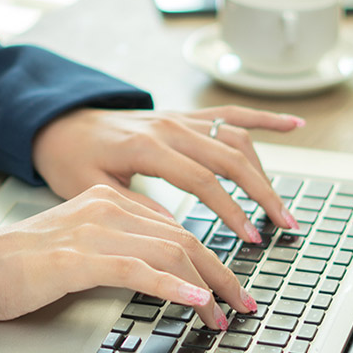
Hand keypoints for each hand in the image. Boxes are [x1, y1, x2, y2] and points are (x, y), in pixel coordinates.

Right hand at [0, 185, 256, 326]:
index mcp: (107, 201)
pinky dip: (175, 287)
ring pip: (169, 251)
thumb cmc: (20, 267)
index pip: (174, 228)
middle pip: (183, 237)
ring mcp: (93, 230)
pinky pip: (139, 270)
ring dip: (207, 286)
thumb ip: (117, 252)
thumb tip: (161, 275)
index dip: (210, 260)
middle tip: (242, 303)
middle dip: (221, 273)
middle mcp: (105, 208)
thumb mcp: (78, 251)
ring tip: (225, 313)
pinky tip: (196, 302)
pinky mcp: (79, 258)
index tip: (229, 289)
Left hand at [31, 106, 303, 244]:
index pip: (203, 181)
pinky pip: (230, 114)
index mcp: (147, 147)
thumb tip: (176, 234)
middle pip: (230, 159)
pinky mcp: (184, 116)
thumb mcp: (91, 190)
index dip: (231, 211)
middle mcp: (169, 127)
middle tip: (284, 226)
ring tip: (282, 205)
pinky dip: (264, 119)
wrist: (58, 123)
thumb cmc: (70, 159)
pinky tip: (294, 125)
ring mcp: (179, 118)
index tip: (250, 238)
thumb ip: (135, 207)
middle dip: (262, 194)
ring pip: (236, 139)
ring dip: (265, 171)